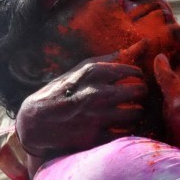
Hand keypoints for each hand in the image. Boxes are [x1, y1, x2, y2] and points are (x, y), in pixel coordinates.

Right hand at [16, 41, 150, 157]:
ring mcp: (96, 115)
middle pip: (139, 91)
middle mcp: (96, 92)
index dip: (138, 77)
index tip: (134, 81)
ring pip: (136, 113)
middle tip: (136, 97)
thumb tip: (145, 42)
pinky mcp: (94, 136)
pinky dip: (125, 130)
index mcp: (94, 72)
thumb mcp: (82, 69)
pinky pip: (125, 132)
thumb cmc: (62, 91)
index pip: (134, 72)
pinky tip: (119, 126)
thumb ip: (114, 57)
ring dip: (136, 113)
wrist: (34, 123)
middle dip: (141, 94)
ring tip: (129, 112)